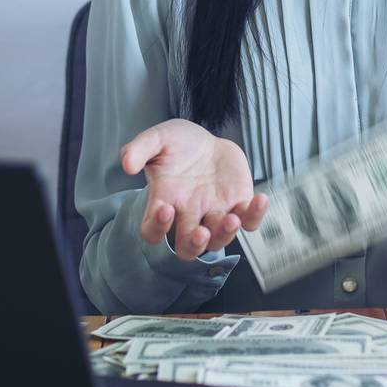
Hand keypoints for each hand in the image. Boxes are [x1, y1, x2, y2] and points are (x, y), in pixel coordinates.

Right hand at [119, 118, 270, 260]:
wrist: (206, 140)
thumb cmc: (178, 144)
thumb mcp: (157, 138)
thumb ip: (139, 148)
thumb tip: (126, 164)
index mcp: (164, 202)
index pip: (152, 231)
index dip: (157, 228)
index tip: (165, 209)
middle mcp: (189, 214)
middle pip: (187, 248)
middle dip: (194, 245)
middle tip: (199, 231)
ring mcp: (215, 213)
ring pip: (218, 240)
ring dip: (225, 234)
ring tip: (232, 218)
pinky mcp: (238, 204)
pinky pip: (249, 221)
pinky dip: (255, 215)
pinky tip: (260, 199)